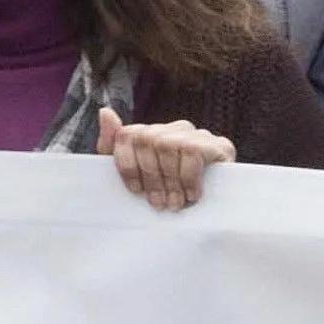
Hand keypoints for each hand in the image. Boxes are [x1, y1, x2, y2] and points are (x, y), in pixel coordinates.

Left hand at [101, 113, 232, 211]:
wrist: (217, 211)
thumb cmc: (171, 194)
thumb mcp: (136, 178)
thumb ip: (113, 146)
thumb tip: (105, 112)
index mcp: (151, 135)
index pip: (127, 135)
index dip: (127, 165)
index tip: (135, 192)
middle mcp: (173, 129)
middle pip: (147, 140)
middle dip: (150, 177)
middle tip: (158, 204)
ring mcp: (196, 135)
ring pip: (167, 144)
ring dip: (169, 180)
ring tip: (175, 203)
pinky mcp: (218, 144)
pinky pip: (192, 151)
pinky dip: (188, 177)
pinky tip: (192, 194)